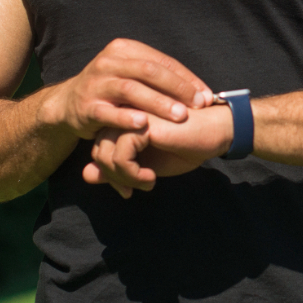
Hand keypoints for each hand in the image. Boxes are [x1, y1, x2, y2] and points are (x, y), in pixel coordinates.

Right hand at [37, 38, 211, 192]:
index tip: (206, 96)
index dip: (187, 78)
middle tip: (197, 105)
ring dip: (158, 103)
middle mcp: (109, 62)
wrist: (68, 104)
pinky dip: (126, 118)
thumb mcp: (131, 76)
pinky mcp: (86, 106)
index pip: (162, 61)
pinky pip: (108, 112)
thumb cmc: (111, 91)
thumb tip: (200, 91)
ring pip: (131, 90)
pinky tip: (144, 125)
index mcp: (124, 50)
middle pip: (148, 71)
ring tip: (179, 116)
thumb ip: (159, 79)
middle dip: (177, 88)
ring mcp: (95, 83)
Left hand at [81, 104, 233, 197]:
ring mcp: (131, 115)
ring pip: (104, 154)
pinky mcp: (141, 123)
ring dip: (123, 178)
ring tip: (146, 183)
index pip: (99, 148)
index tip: (127, 189)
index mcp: (125, 118)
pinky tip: (151, 179)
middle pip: (98, 151)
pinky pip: (120, 156)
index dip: (109, 173)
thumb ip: (116, 168)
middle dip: (114, 178)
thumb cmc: (186, 146)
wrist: (216, 133)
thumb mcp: (146, 164)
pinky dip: (132, 175)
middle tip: (133, 190)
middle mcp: (125, 112)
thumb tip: (86, 175)